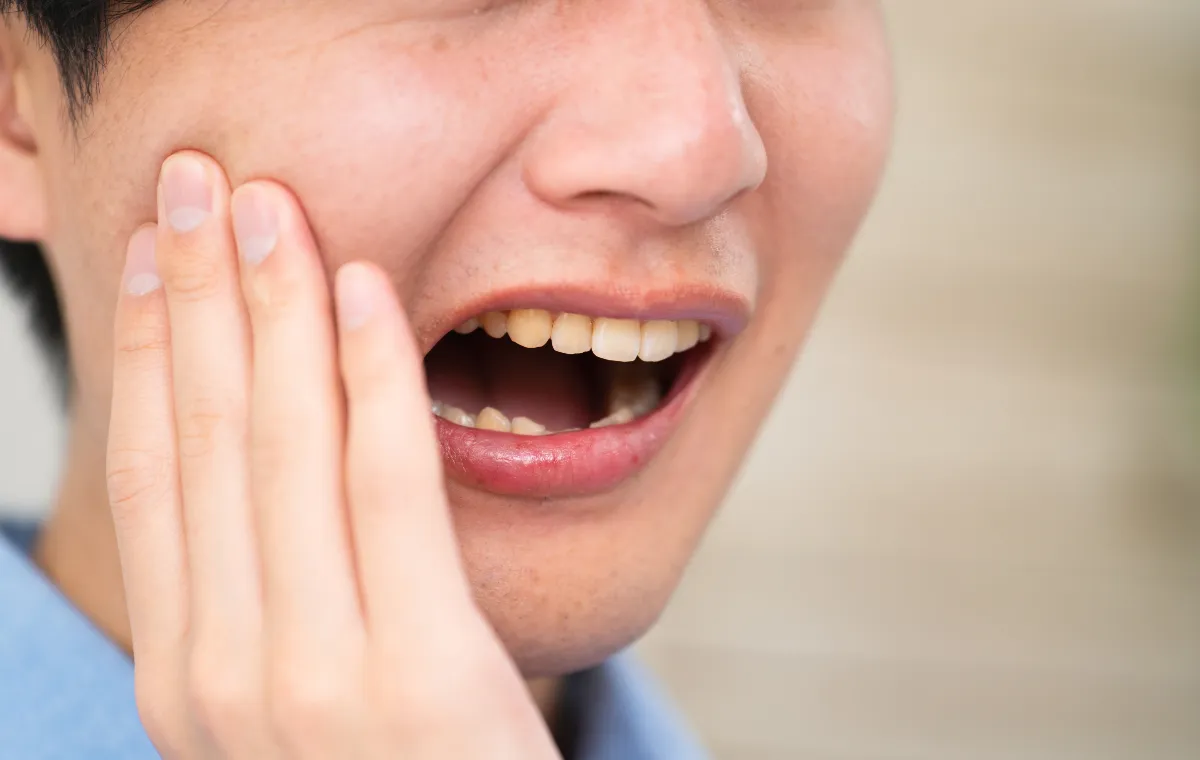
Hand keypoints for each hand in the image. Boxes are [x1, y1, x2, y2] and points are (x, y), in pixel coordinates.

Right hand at [105, 151, 560, 758]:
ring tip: (267, 203)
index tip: (156, 250)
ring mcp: (310, 678)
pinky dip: (369, 377)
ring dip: (270, 309)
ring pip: (279, 448)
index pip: (154, 473)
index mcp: (185, 673)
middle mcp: (223, 672)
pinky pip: (385, 488)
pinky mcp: (416, 673)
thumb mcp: (296, 695)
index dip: (149, 347)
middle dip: (197, 295)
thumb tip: (262, 454)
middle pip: (204, 439)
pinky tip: (364, 290)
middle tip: (196, 178)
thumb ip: (267, 593)